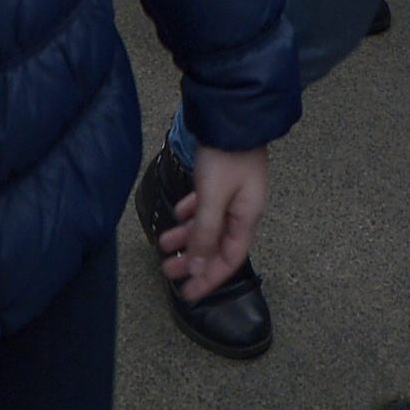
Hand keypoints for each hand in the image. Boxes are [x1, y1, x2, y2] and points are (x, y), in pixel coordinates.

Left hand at [153, 142, 267, 299]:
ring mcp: (232, 193)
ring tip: (163, 243)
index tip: (188, 294)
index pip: (230, 260)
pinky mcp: (222, 178)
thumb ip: (205, 233)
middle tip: (167, 271)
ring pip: (208, 225)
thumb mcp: (213, 197)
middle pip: (216, 245)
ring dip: (187, 236)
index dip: (209, 279)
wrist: (233, 115)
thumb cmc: (226, 157)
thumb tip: (198, 267)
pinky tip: (178, 213)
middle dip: (192, 261)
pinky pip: (206, 205)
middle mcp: (242, 209)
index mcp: (247, 218)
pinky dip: (191, 213)